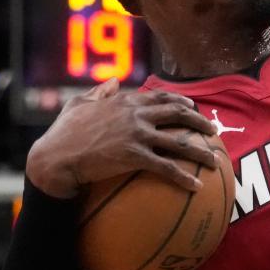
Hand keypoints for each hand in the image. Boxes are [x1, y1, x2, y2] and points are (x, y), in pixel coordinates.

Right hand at [26, 79, 217, 197]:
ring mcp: (137, 134)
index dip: (180, 100)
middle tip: (213, 131)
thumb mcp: (78, 105)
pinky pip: (167, 167)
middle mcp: (136, 114)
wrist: (55, 157)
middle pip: (178, 114)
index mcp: (125, 101)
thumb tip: (111, 83)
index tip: (192, 105)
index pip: (160, 96)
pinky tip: (198, 186)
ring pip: (180, 142)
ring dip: (202, 152)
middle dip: (199, 121)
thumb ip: (98, 93)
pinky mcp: (135, 156)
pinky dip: (185, 177)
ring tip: (215, 161)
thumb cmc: (62, 134)